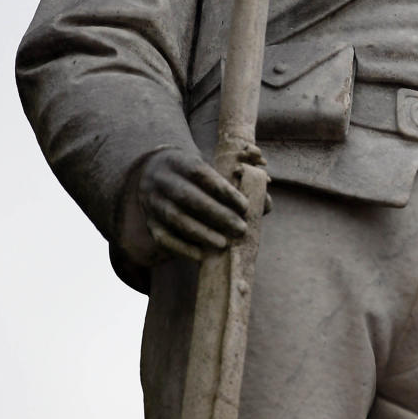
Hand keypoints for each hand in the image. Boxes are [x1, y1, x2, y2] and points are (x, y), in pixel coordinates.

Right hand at [127, 147, 250, 263]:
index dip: (224, 190)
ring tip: (224, 244)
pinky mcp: (150, 223)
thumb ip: (236, 186)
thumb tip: (267, 205)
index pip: (201, 174)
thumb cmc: (194, 176)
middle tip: (241, 229)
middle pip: (188, 198)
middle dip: (217, 215)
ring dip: (201, 233)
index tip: (245, 206)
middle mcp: (163, 181)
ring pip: (175, 218)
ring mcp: (153, 203)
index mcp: (179, 162)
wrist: (153, 174)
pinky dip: (183, 249)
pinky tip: (201, 256)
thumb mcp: (209, 171)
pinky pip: (164, 238)